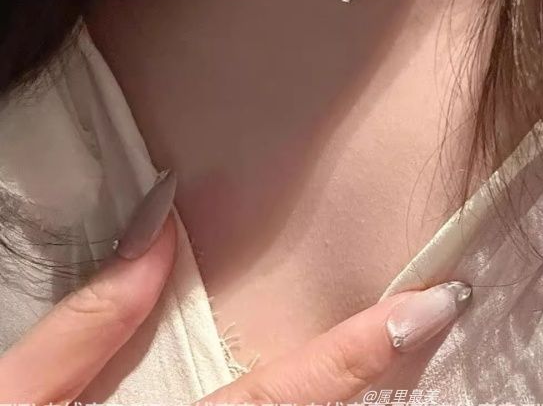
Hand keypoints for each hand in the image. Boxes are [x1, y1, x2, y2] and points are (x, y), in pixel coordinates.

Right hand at [0, 171, 470, 403]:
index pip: (284, 392)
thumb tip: (159, 222)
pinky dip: (318, 404)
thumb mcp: (18, 396)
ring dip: (354, 395)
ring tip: (398, 335)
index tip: (434, 304)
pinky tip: (336, 379)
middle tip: (431, 313)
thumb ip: (93, 320)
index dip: (364, 350)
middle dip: (377, 377)